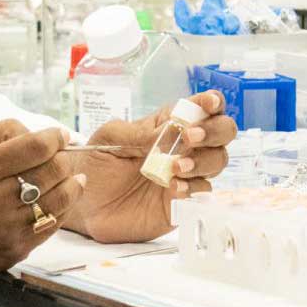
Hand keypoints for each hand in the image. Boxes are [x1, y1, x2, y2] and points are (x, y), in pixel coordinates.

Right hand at [0, 121, 85, 290]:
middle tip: (63, 155)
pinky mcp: (16, 248)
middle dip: (64, 158)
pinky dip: (64, 206)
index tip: (59, 135)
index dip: (54, 137)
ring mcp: (7, 228)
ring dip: (72, 182)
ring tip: (72, 175)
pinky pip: (53, 223)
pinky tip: (64, 196)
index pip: (33, 147)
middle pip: (51, 170)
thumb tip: (35, 132)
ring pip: (59, 198)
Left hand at [65, 91, 236, 243]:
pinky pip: (202, 192)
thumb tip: (172, 130)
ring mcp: (186, 174)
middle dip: (213, 131)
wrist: (84, 204)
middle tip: (190, 138)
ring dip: (202, 160)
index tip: (209, 103)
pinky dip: (192, 187)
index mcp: (166, 125)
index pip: (200, 107)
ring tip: (175, 167)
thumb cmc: (95, 164)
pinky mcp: (182, 200)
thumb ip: (139, 133)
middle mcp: (183, 147)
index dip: (211, 102)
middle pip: (222, 131)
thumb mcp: (110, 139)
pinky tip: (173, 187)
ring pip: (217, 160)